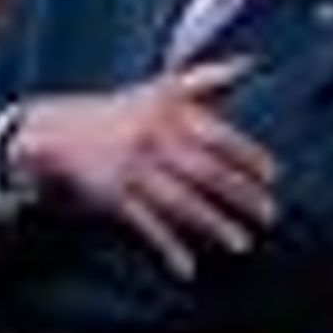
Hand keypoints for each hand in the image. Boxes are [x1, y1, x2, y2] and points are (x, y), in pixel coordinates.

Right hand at [8, 58, 277, 278]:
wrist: (59, 131)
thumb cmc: (125, 109)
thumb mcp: (164, 87)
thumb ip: (209, 77)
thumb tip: (252, 63)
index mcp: (170, 115)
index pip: (218, 136)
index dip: (248, 155)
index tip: (273, 175)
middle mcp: (153, 143)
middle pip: (205, 172)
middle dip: (240, 194)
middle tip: (270, 213)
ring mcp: (133, 173)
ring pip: (180, 203)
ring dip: (213, 225)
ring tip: (243, 243)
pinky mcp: (115, 199)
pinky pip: (146, 227)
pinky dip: (167, 248)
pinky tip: (188, 269)